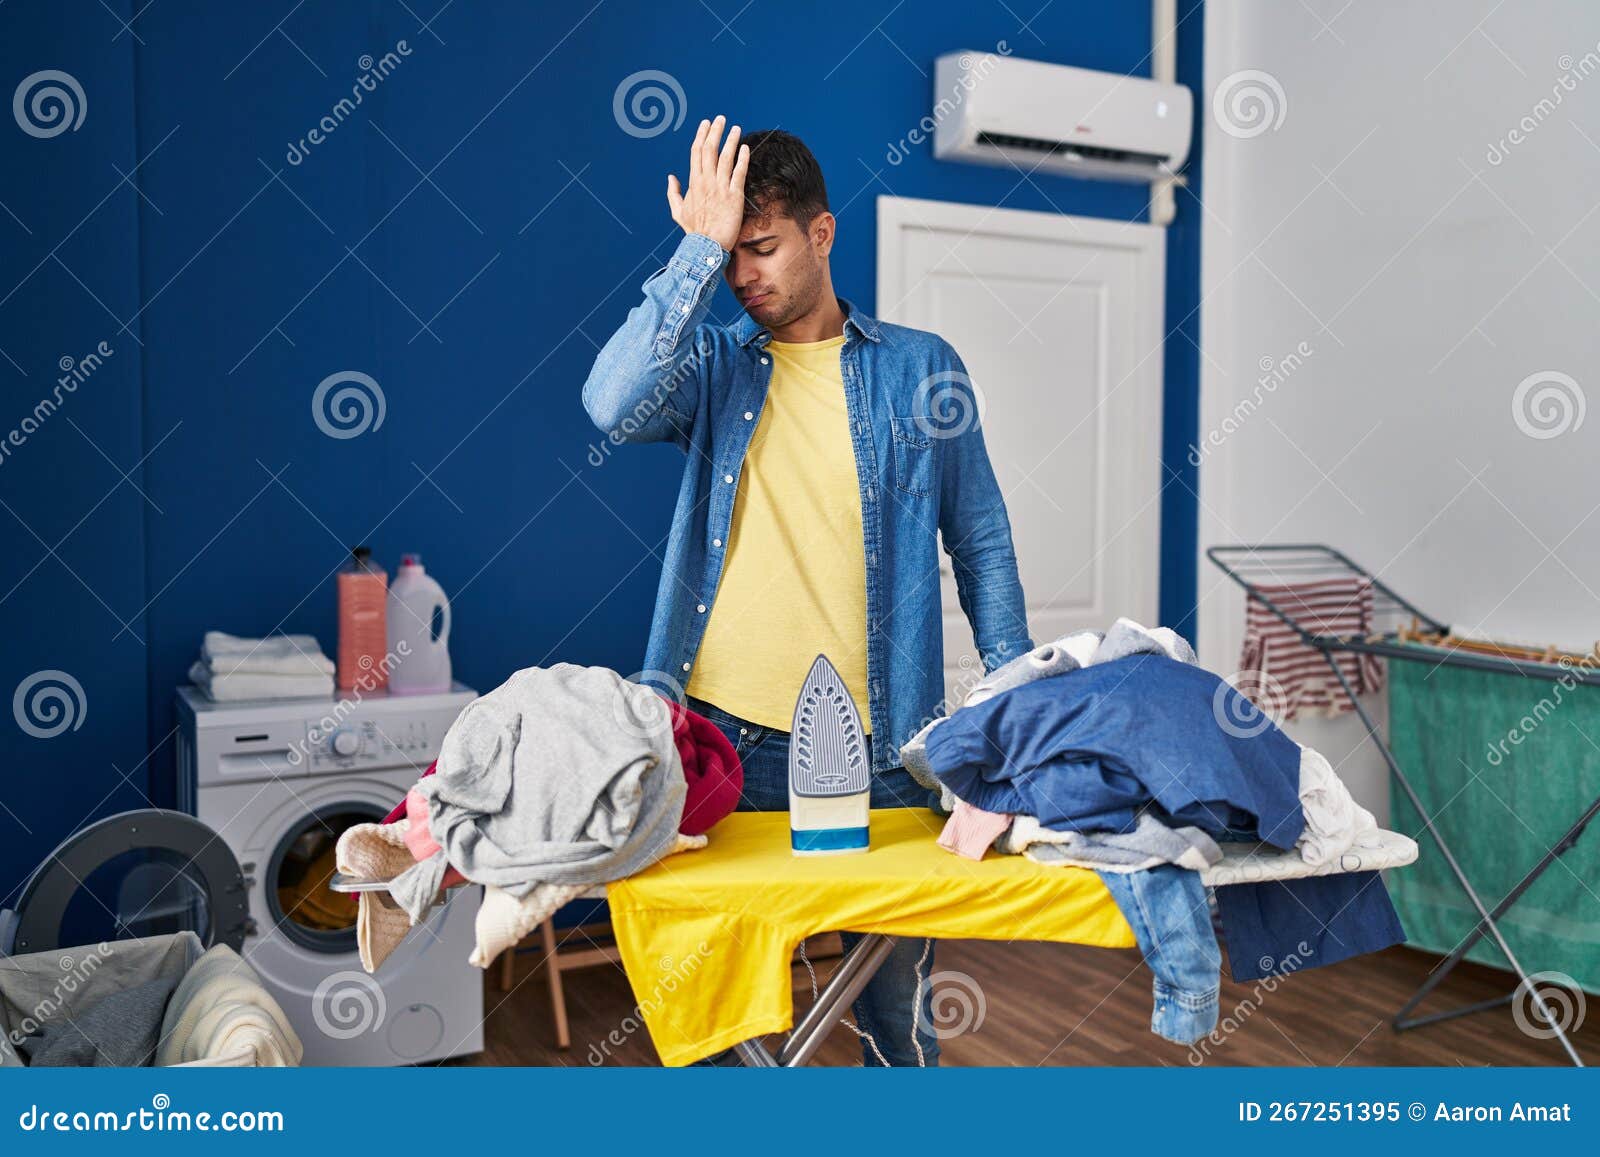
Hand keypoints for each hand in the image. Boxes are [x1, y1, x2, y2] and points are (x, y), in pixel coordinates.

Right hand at [667, 115, 748, 251]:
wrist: (706, 246)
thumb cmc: (694, 231)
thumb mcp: (678, 212)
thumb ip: (673, 193)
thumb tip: (670, 177)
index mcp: (693, 183)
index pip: (696, 152)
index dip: (701, 135)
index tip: (706, 123)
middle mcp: (706, 182)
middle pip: (710, 150)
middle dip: (715, 132)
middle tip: (721, 119)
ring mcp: (720, 188)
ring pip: (725, 158)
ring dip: (730, 141)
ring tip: (736, 128)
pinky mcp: (734, 196)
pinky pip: (739, 173)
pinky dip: (742, 159)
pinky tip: (745, 148)